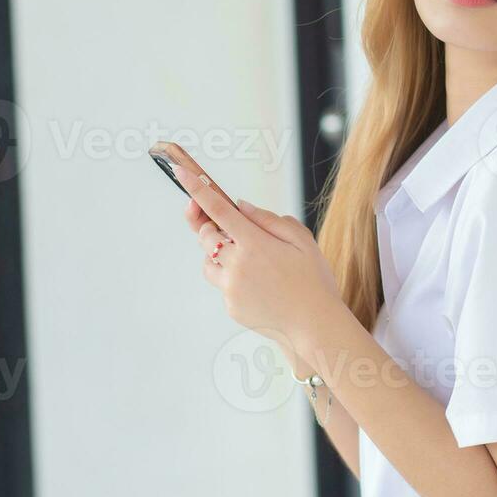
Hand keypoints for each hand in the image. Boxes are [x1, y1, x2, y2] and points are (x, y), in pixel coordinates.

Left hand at [175, 166, 342, 346]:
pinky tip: (260, 286)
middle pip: (206, 236)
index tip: (180, 171)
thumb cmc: (313, 281)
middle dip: (212, 228)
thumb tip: (242, 207)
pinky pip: (222, 285)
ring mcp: (231, 288)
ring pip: (208, 262)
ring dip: (220, 256)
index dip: (196, 188)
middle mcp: (237, 264)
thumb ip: (269, 220)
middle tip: (233, 230)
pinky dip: (233, 279)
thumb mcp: (301, 240)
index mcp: (254, 243)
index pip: (217, 209)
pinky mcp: (231, 306)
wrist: (315, 326)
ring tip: (252, 263)